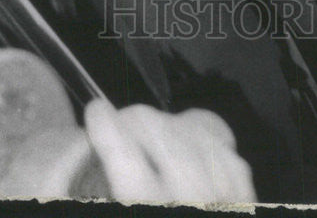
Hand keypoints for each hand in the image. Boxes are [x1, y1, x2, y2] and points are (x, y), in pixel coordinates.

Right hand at [84, 100, 254, 204]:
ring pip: (207, 152)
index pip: (133, 176)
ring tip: (150, 124)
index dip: (112, 137)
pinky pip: (232, 165)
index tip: (95, 110)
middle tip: (121, 115)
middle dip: (144, 123)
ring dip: (176, 128)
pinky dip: (212, 147)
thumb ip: (107, 194)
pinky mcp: (247, 209)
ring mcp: (226, 211)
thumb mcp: (117, 204)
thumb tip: (69, 180)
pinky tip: (191, 142)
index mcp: (151, 212)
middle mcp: (194, 213)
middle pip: (175, 155)